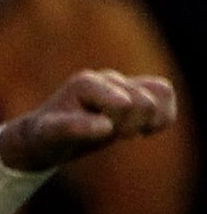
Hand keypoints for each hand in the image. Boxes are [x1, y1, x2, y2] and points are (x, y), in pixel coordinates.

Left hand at [0, 69, 178, 171]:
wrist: (50, 136)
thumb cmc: (48, 136)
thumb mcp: (51, 136)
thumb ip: (73, 128)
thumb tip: (106, 126)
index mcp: (85, 83)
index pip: (122, 104)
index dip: (116, 126)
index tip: (99, 134)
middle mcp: (107, 77)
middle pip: (143, 102)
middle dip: (129, 126)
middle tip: (107, 135)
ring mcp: (123, 82)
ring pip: (161, 92)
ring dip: (148, 120)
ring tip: (125, 131)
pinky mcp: (137, 90)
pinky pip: (165, 92)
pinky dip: (163, 115)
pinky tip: (146, 130)